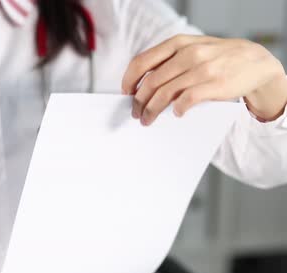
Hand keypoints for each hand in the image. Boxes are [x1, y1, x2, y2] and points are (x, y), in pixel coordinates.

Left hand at [122, 34, 286, 125]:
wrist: (255, 61)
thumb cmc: (217, 57)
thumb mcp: (192, 48)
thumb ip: (169, 60)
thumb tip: (141, 82)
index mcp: (178, 44)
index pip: (142, 62)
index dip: (129, 80)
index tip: (126, 93)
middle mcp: (188, 54)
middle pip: (151, 82)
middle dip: (139, 101)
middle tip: (135, 113)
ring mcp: (201, 69)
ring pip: (164, 94)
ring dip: (152, 110)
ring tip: (147, 119)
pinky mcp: (214, 84)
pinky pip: (186, 100)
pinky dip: (177, 109)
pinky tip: (176, 113)